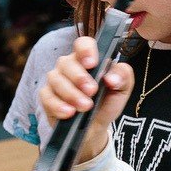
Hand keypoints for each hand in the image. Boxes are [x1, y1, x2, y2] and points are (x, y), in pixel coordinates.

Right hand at [40, 37, 134, 161]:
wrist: (94, 127)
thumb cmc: (106, 103)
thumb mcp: (122, 89)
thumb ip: (123, 77)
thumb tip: (111, 78)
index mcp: (87, 58)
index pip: (82, 43)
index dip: (85, 50)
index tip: (92, 64)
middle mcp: (69, 66)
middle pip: (66, 62)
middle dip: (79, 78)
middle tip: (92, 91)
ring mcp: (56, 80)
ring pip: (56, 79)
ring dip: (71, 94)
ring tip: (85, 107)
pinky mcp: (47, 97)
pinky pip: (47, 97)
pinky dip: (58, 105)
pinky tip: (69, 113)